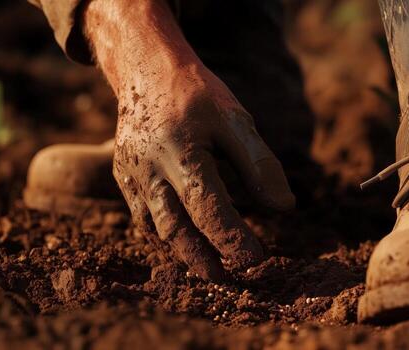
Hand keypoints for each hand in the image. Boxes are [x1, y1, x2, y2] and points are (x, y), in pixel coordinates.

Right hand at [84, 0, 294, 279]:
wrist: (146, 72)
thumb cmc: (197, 95)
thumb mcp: (236, 120)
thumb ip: (259, 165)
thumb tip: (285, 208)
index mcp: (180, 150)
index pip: (209, 209)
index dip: (233, 239)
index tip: (257, 260)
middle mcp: (149, 168)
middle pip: (177, 229)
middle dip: (204, 260)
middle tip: (231, 280)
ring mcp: (131, 175)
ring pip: (157, 228)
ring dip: (185, 252)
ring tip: (213, 268)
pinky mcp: (123, 177)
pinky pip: (144, 216)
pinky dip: (167, 233)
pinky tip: (187, 240)